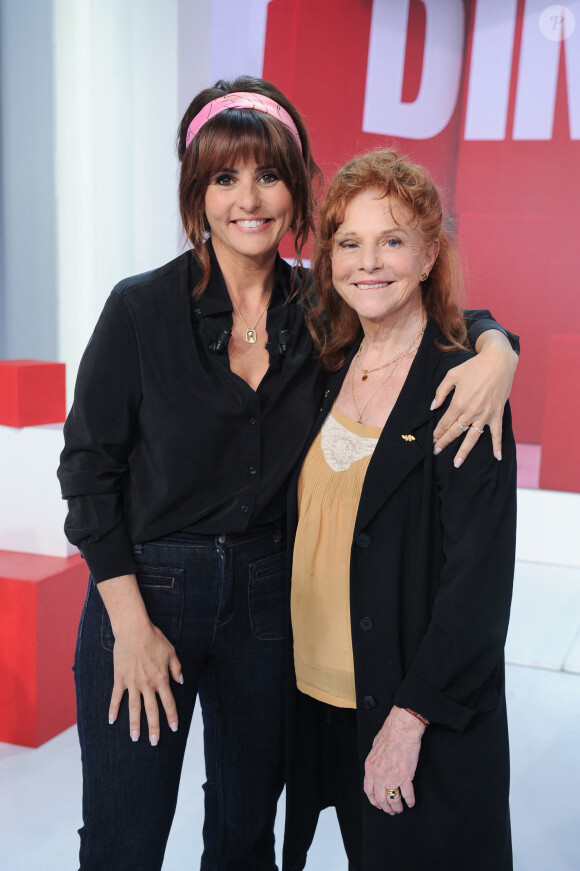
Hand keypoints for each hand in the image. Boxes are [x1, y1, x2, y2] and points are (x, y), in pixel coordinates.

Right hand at [98, 574, 183, 744]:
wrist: (134, 630)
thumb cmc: (154, 638)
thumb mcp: (171, 652)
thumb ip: (176, 668)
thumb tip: (180, 681)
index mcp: (161, 678)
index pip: (168, 702)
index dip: (172, 716)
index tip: (174, 728)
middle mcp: (147, 684)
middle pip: (151, 710)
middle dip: (154, 728)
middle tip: (154, 742)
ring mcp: (132, 683)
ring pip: (134, 708)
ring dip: (134, 724)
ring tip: (135, 738)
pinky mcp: (120, 678)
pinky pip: (116, 697)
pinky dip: (113, 709)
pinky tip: (111, 720)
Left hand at [363, 706, 425, 814]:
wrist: (401, 729)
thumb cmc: (390, 733)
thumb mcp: (375, 746)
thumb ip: (375, 759)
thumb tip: (378, 763)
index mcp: (370, 767)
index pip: (369, 790)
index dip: (374, 800)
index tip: (378, 804)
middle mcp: (379, 775)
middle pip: (380, 798)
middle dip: (386, 807)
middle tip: (390, 810)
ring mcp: (392, 777)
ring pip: (393, 799)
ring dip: (397, 806)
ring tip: (400, 808)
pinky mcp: (406, 776)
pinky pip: (407, 794)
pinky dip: (410, 800)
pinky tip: (411, 802)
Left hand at [431, 331, 517, 466]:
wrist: (498, 361)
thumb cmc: (473, 367)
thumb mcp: (451, 375)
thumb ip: (440, 392)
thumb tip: (433, 407)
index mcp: (458, 403)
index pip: (444, 423)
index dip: (437, 432)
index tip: (432, 440)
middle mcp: (471, 412)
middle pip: (455, 432)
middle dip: (444, 442)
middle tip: (436, 451)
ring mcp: (485, 415)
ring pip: (472, 438)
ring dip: (464, 451)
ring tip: (457, 463)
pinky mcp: (497, 414)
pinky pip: (497, 433)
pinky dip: (497, 445)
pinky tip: (497, 457)